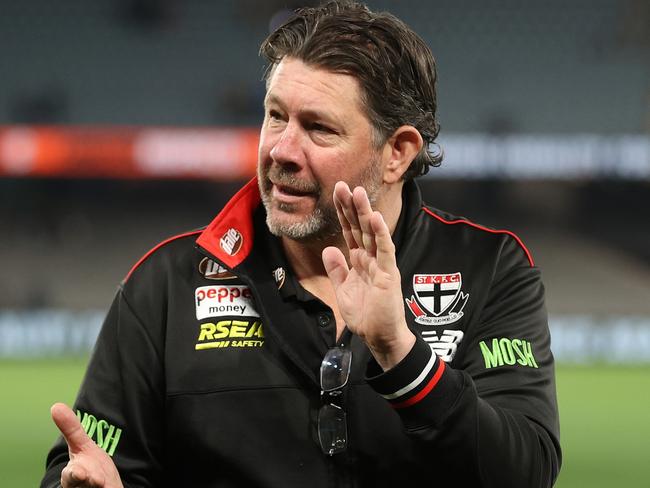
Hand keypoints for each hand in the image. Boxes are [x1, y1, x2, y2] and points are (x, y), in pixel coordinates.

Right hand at [51, 403, 123, 487]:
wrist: (104, 487)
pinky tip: (112, 487)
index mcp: (72, 477)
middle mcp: (81, 487)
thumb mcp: (82, 446)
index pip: (71, 477)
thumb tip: (56, 406)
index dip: (75, 475)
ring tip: (104, 484)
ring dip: (103, 486)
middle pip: (86, 485)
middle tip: (97, 480)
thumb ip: (71, 430)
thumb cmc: (91, 467)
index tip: (79, 472)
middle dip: (90, 482)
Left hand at [322, 181, 414, 369]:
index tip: (335, 193)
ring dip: (365, 213)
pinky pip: (385, 251)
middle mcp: (370, 258)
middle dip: (351, 206)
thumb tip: (329, 249)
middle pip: (359, 227)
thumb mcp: (344, 290)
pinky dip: (381, 234)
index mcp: (359, 261)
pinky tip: (376, 218)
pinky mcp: (389, 274)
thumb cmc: (366, 316)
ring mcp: (381, 264)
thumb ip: (337, 269)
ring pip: (372, 234)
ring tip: (359, 192)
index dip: (342, 213)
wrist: (379, 338)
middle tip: (343, 184)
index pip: (349, 231)